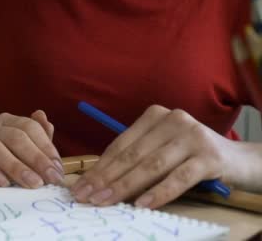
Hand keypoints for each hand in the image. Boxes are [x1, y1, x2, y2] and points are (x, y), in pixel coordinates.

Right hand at [0, 110, 63, 187]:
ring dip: (17, 167)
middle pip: (16, 137)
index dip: (46, 147)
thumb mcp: (25, 147)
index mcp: (8, 120)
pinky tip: (7, 184)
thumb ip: (38, 136)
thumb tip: (44, 119)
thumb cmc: (3, 157)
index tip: (57, 168)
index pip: (30, 127)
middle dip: (36, 159)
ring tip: (33, 183)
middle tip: (50, 179)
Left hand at [70, 105, 236, 208]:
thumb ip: (136, 159)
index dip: (99, 167)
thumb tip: (98, 181)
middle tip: (86, 197)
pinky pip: (179, 177)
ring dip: (125, 187)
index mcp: (155, 116)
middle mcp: (172, 120)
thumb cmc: (191, 156)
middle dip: (105, 179)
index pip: (120, 145)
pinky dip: (159, 192)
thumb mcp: (161, 150)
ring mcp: (192, 136)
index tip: (81, 186)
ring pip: (151, 166)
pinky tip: (143, 204)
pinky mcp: (210, 156)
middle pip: (131, 155)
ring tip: (106, 202)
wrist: (239, 160)